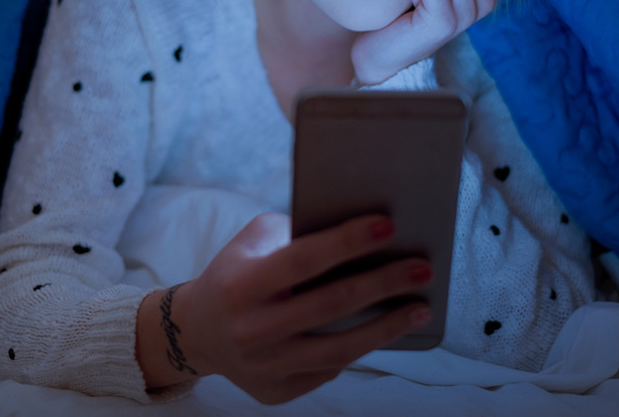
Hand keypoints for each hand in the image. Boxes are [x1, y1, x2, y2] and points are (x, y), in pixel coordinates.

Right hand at [138, 212, 432, 404]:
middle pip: (331, 305)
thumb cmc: (235, 274)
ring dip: (386, 328)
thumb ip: (297, 232)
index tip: (389, 226)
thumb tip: (360, 232)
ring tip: (420, 307)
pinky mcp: (277, 391)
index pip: (303, 260)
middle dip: (383, 284)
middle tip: (421, 269)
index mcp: (242, 284)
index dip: (348, 242)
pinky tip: (388, 329)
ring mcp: (264, 366)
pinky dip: (361, 348)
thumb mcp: (253, 241)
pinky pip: (329, 370)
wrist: (197, 331)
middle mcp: (251, 329)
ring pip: (338, 349)